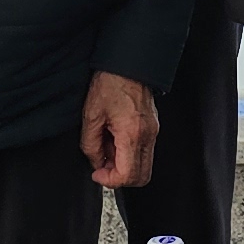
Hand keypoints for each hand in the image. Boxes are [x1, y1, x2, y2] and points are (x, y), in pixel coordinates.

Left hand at [81, 70, 158, 188]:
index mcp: (132, 134)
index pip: (128, 175)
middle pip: (141, 177)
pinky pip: (144, 151)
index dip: (109, 180)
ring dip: (124, 165)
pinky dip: (129, 153)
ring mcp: (153, 131)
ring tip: (107, 146)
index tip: (97, 173)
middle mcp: (147, 135)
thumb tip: (96, 162)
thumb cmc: (110, 83)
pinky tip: (115, 138)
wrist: (127, 62)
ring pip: (144, 166)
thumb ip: (90, 145)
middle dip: (120, 177)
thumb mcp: (91, 115)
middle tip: (103, 165)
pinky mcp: (153, 127)